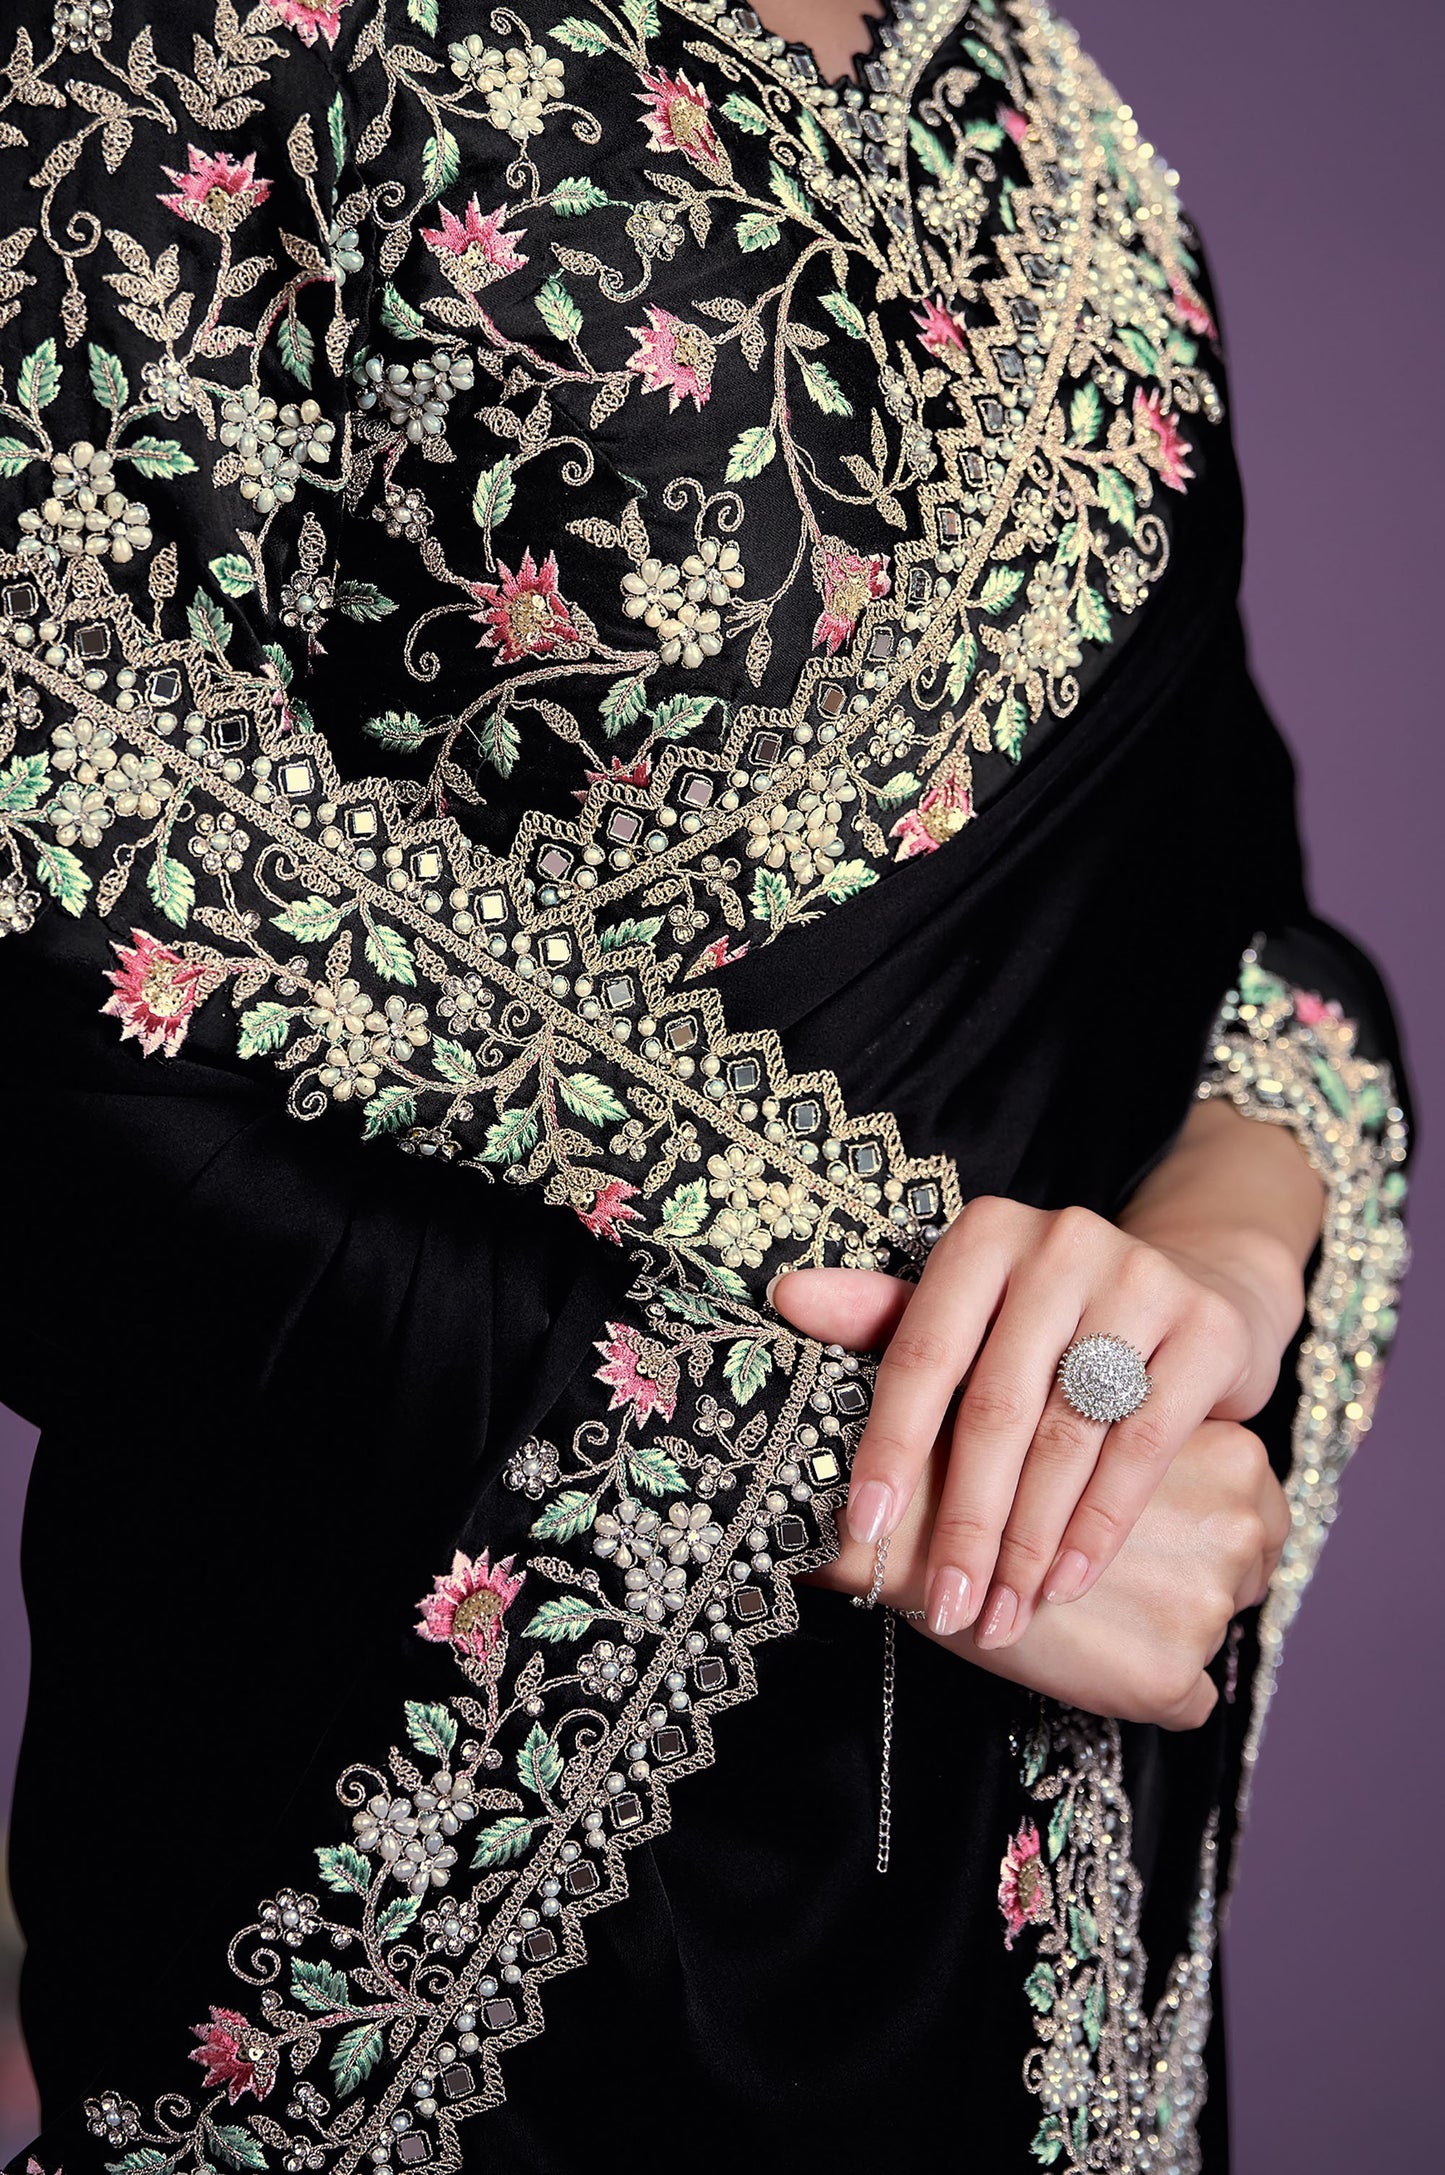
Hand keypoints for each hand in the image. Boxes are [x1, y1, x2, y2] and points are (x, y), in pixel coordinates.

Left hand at [773, 1179, 1302, 1650]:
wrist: (1193, 1288)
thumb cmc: (1047, 1318)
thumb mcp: (966, 1310)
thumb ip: (881, 1317)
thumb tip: (786, 1300)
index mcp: (984, 1237)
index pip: (922, 1354)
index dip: (890, 1448)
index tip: (864, 1533)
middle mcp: (1062, 1243)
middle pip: (996, 1406)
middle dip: (967, 1522)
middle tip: (949, 1605)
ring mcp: (1141, 1280)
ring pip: (1068, 1435)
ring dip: (1030, 1541)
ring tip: (1001, 1611)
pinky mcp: (1205, 1330)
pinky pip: (1142, 1446)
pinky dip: (1100, 1524)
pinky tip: (1066, 1580)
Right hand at [805, 1418, 1290, 1729]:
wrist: (917, 1518)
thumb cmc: (1000, 1455)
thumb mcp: (1101, 1418)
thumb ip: (1163, 1434)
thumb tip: (1212, 1465)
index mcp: (1238, 1456)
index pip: (1257, 1512)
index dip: (1199, 1526)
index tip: (1151, 1535)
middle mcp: (1240, 1531)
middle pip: (1246, 1576)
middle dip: (1191, 1578)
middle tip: (1124, 1572)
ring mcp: (1208, 1608)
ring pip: (1211, 1637)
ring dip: (1162, 1631)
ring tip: (1094, 1609)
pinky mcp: (1166, 1676)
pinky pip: (1187, 1706)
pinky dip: (1144, 1689)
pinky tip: (1091, 1655)